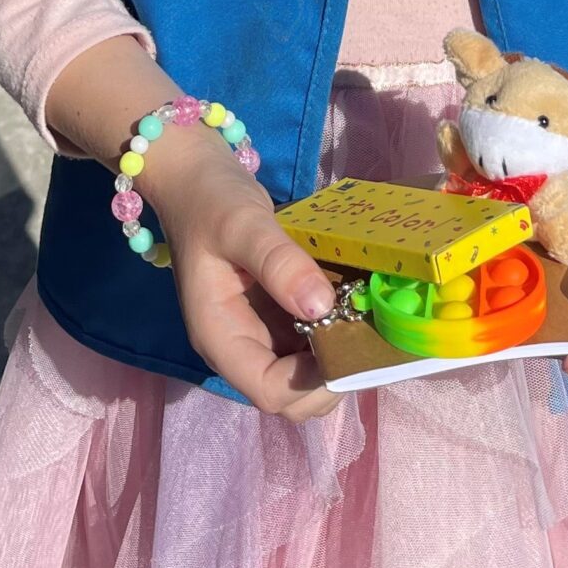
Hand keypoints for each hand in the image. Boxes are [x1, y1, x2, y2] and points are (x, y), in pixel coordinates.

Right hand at [44, 38, 339, 419]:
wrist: (194, 173)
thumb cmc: (209, 198)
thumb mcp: (242, 223)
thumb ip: (279, 262)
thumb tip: (320, 305)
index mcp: (221, 337)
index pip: (270, 392)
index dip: (314, 383)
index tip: (350, 345)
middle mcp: (241, 344)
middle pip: (292, 394)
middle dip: (334, 373)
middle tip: (368, 329)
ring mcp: (259, 330)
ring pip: (307, 370)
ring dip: (341, 352)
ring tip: (372, 317)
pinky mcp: (274, 312)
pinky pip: (311, 337)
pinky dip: (337, 327)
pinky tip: (360, 300)